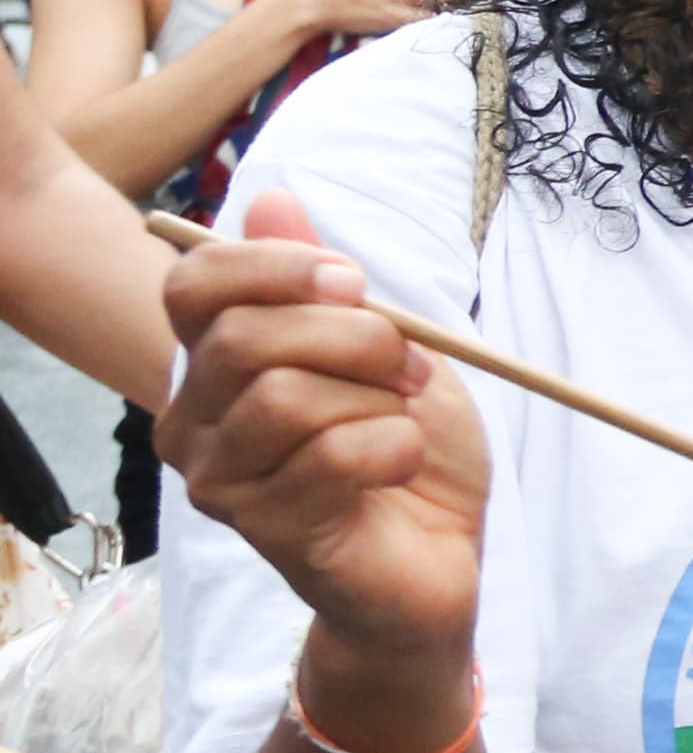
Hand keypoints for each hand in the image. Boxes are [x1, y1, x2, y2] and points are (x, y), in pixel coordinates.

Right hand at [154, 191, 488, 671]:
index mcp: (214, 362)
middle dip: (352, 336)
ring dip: (374, 399)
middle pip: (243, 338)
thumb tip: (272, 199)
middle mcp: (193, 420)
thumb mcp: (384, 346)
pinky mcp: (264, 530)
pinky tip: (401, 465)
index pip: (194, 283)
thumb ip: (324, 281)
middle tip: (408, 363)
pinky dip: (393, 447)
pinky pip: (329, 458)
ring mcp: (218, 480)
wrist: (438, 553)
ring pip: (284, 398)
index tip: (355, 281)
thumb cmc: (404, 446)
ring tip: (404, 419)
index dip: (276, 266)